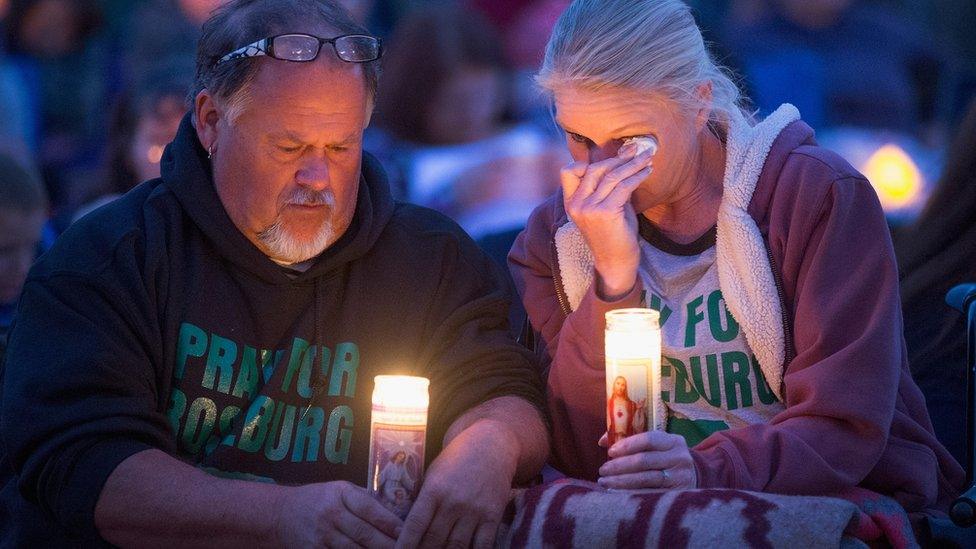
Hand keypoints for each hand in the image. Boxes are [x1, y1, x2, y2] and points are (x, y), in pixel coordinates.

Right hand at [273, 481, 401, 547]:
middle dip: (387, 544)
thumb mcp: (338, 490)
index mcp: (340, 493)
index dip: (390, 522)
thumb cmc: (317, 499)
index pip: (370, 509)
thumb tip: (394, 510)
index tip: (407, 530)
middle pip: (364, 533)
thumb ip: (362, 499)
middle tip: (406, 548)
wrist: (280, 513)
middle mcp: (330, 513)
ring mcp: (321, 534)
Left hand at [397, 420, 516, 548]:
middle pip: (434, 540)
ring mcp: (474, 510)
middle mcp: (453, 502)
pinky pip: (482, 545)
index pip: (415, 525)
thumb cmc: (457, 458)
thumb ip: (424, 499)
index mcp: (434, 489)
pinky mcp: (493, 515)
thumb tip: (410, 528)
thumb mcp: (434, 473)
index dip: (405, 545)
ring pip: (457, 546)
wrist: (491, 444)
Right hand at [561, 144, 653, 298]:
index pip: (569, 172)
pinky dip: (637, 176)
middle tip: (637, 149)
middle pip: (594, 169)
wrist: (616, 263)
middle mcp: (576, 205)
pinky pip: (623, 186)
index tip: (614, 156)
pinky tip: (647, 172)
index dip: (589, 162)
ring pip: (612, 176)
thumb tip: (625, 159)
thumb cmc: (614, 236)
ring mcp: (588, 209)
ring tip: (647, 157)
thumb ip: (609, 188)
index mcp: (570, 203)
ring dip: (632, 164)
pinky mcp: (605, 212)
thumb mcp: (606, 208)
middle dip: (618, 157)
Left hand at [597, 431, 696, 489]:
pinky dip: (630, 494)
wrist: (691, 479)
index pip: (648, 440)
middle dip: (619, 466)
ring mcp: (680, 478)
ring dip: (621, 481)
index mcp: (674, 441)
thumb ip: (631, 440)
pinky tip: (616, 493)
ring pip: (645, 479)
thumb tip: (602, 441)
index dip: (627, 445)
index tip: (610, 452)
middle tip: (602, 470)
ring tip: (604, 482)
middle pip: (644, 460)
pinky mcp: (677, 495)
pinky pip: (649, 494)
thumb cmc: (664, 459)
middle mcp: (680, 458)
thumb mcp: (655, 446)